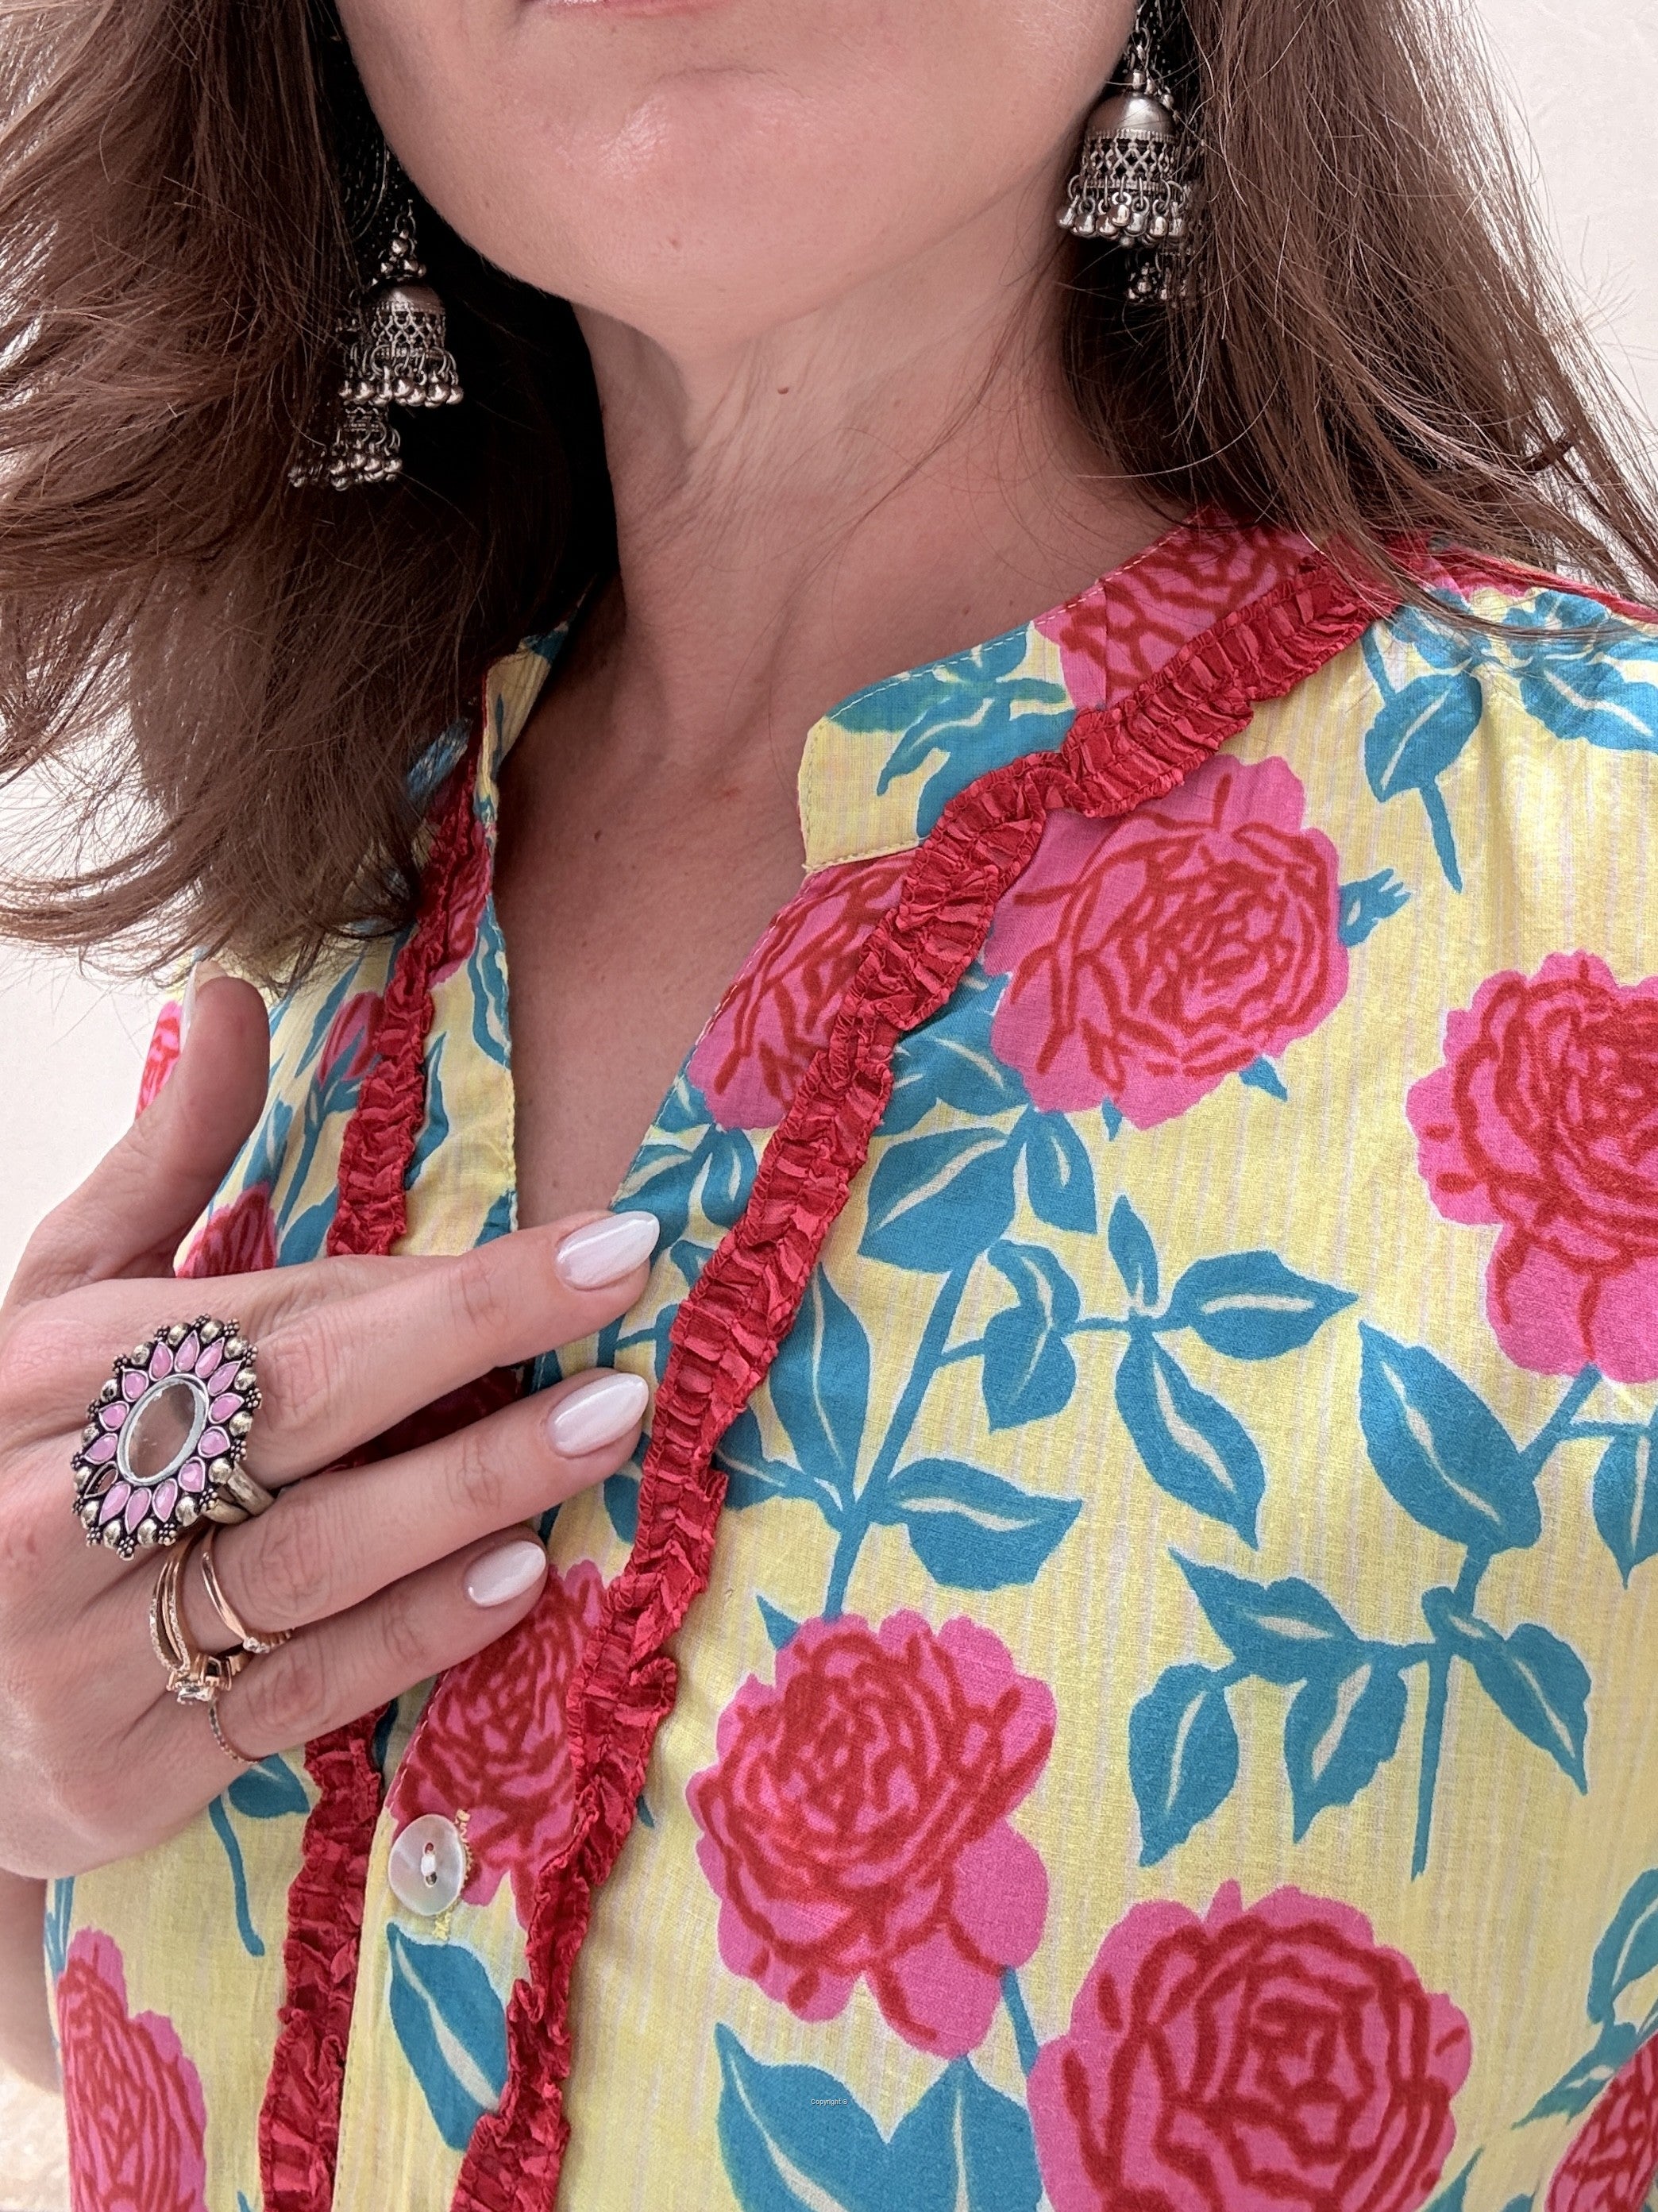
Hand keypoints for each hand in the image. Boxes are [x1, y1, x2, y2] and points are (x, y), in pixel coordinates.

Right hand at [0, 969, 657, 1877]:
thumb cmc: (18, 1466)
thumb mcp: (56, 1309)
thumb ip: (161, 1167)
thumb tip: (231, 998)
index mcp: (44, 1372)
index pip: (270, 1313)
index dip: (438, 1281)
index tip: (592, 1238)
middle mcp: (55, 1506)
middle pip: (296, 1408)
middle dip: (473, 1339)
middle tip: (622, 1285)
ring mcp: (88, 1651)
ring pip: (313, 1554)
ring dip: (474, 1483)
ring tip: (607, 1423)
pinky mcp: (133, 1770)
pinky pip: (302, 1691)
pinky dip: (414, 1632)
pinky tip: (522, 1575)